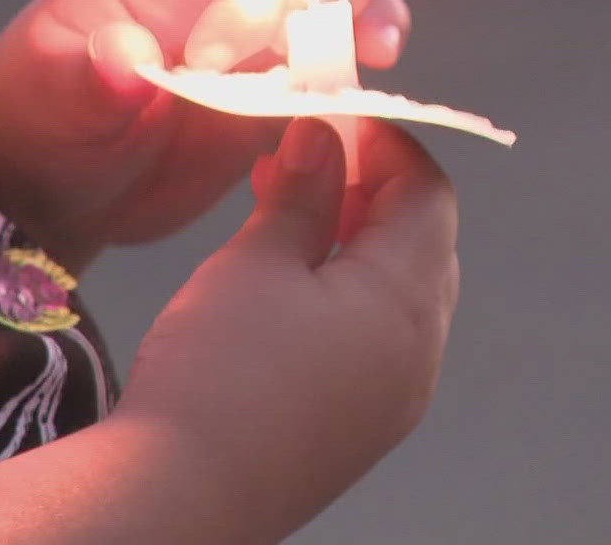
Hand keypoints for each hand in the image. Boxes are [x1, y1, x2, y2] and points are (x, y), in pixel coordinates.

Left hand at [0, 0, 408, 265]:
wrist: (46, 178)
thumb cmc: (34, 123)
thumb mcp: (42, 103)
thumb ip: (83, 80)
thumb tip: (123, 54)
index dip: (246, 0)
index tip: (204, 68)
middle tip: (326, 40)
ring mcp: (256, 29)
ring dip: (368, 5)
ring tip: (374, 48)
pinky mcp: (280, 80)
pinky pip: (344, 46)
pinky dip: (369, 54)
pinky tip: (367, 81)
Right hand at [112, 118, 458, 541]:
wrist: (181, 497)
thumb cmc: (217, 374)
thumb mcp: (256, 261)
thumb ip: (300, 194)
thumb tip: (323, 139)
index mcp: (407, 300)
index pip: (429, 194)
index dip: (385, 143)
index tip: (333, 115)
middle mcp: (419, 353)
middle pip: (423, 243)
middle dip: (371, 190)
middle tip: (307, 157)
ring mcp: (393, 398)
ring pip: (398, 294)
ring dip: (354, 242)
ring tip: (283, 210)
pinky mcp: (358, 428)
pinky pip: (375, 341)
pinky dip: (344, 295)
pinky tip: (285, 285)